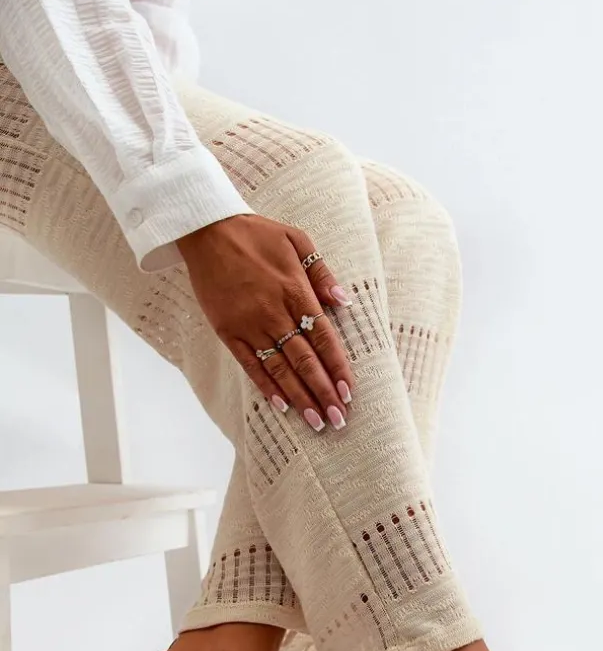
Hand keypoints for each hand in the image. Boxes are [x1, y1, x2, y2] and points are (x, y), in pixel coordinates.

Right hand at [177, 214, 353, 431]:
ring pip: (279, 368)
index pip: (323, 337)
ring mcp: (249, 324)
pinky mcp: (227, 331)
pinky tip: (281, 406)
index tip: (349, 392)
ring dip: (299, 397)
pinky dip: (265, 386)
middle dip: (323, 392)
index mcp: (295, 289)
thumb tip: (344, 301)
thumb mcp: (297, 239)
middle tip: (338, 419)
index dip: (337, 367)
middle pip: (304, 360)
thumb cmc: (256, 233)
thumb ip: (322, 272)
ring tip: (316, 421)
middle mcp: (274, 312)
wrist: (206, 228)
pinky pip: (250, 364)